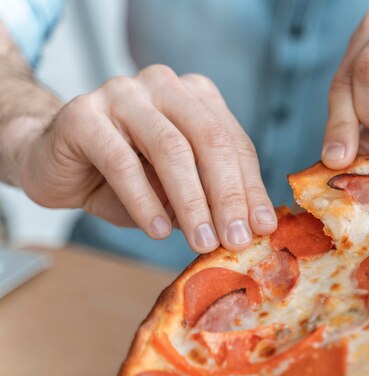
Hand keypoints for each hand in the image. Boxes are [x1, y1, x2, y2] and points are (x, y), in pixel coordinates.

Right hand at [18, 65, 276, 252]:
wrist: (51, 160)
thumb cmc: (124, 176)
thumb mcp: (176, 187)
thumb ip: (208, 196)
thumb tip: (251, 227)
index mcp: (196, 96)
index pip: (234, 143)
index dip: (251, 187)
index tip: (262, 228)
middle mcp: (164, 85)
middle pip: (210, 141)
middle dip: (227, 196)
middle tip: (237, 240)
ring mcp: (122, 93)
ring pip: (171, 149)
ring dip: (191, 202)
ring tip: (202, 242)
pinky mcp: (83, 114)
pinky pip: (122, 162)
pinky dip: (144, 201)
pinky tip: (158, 231)